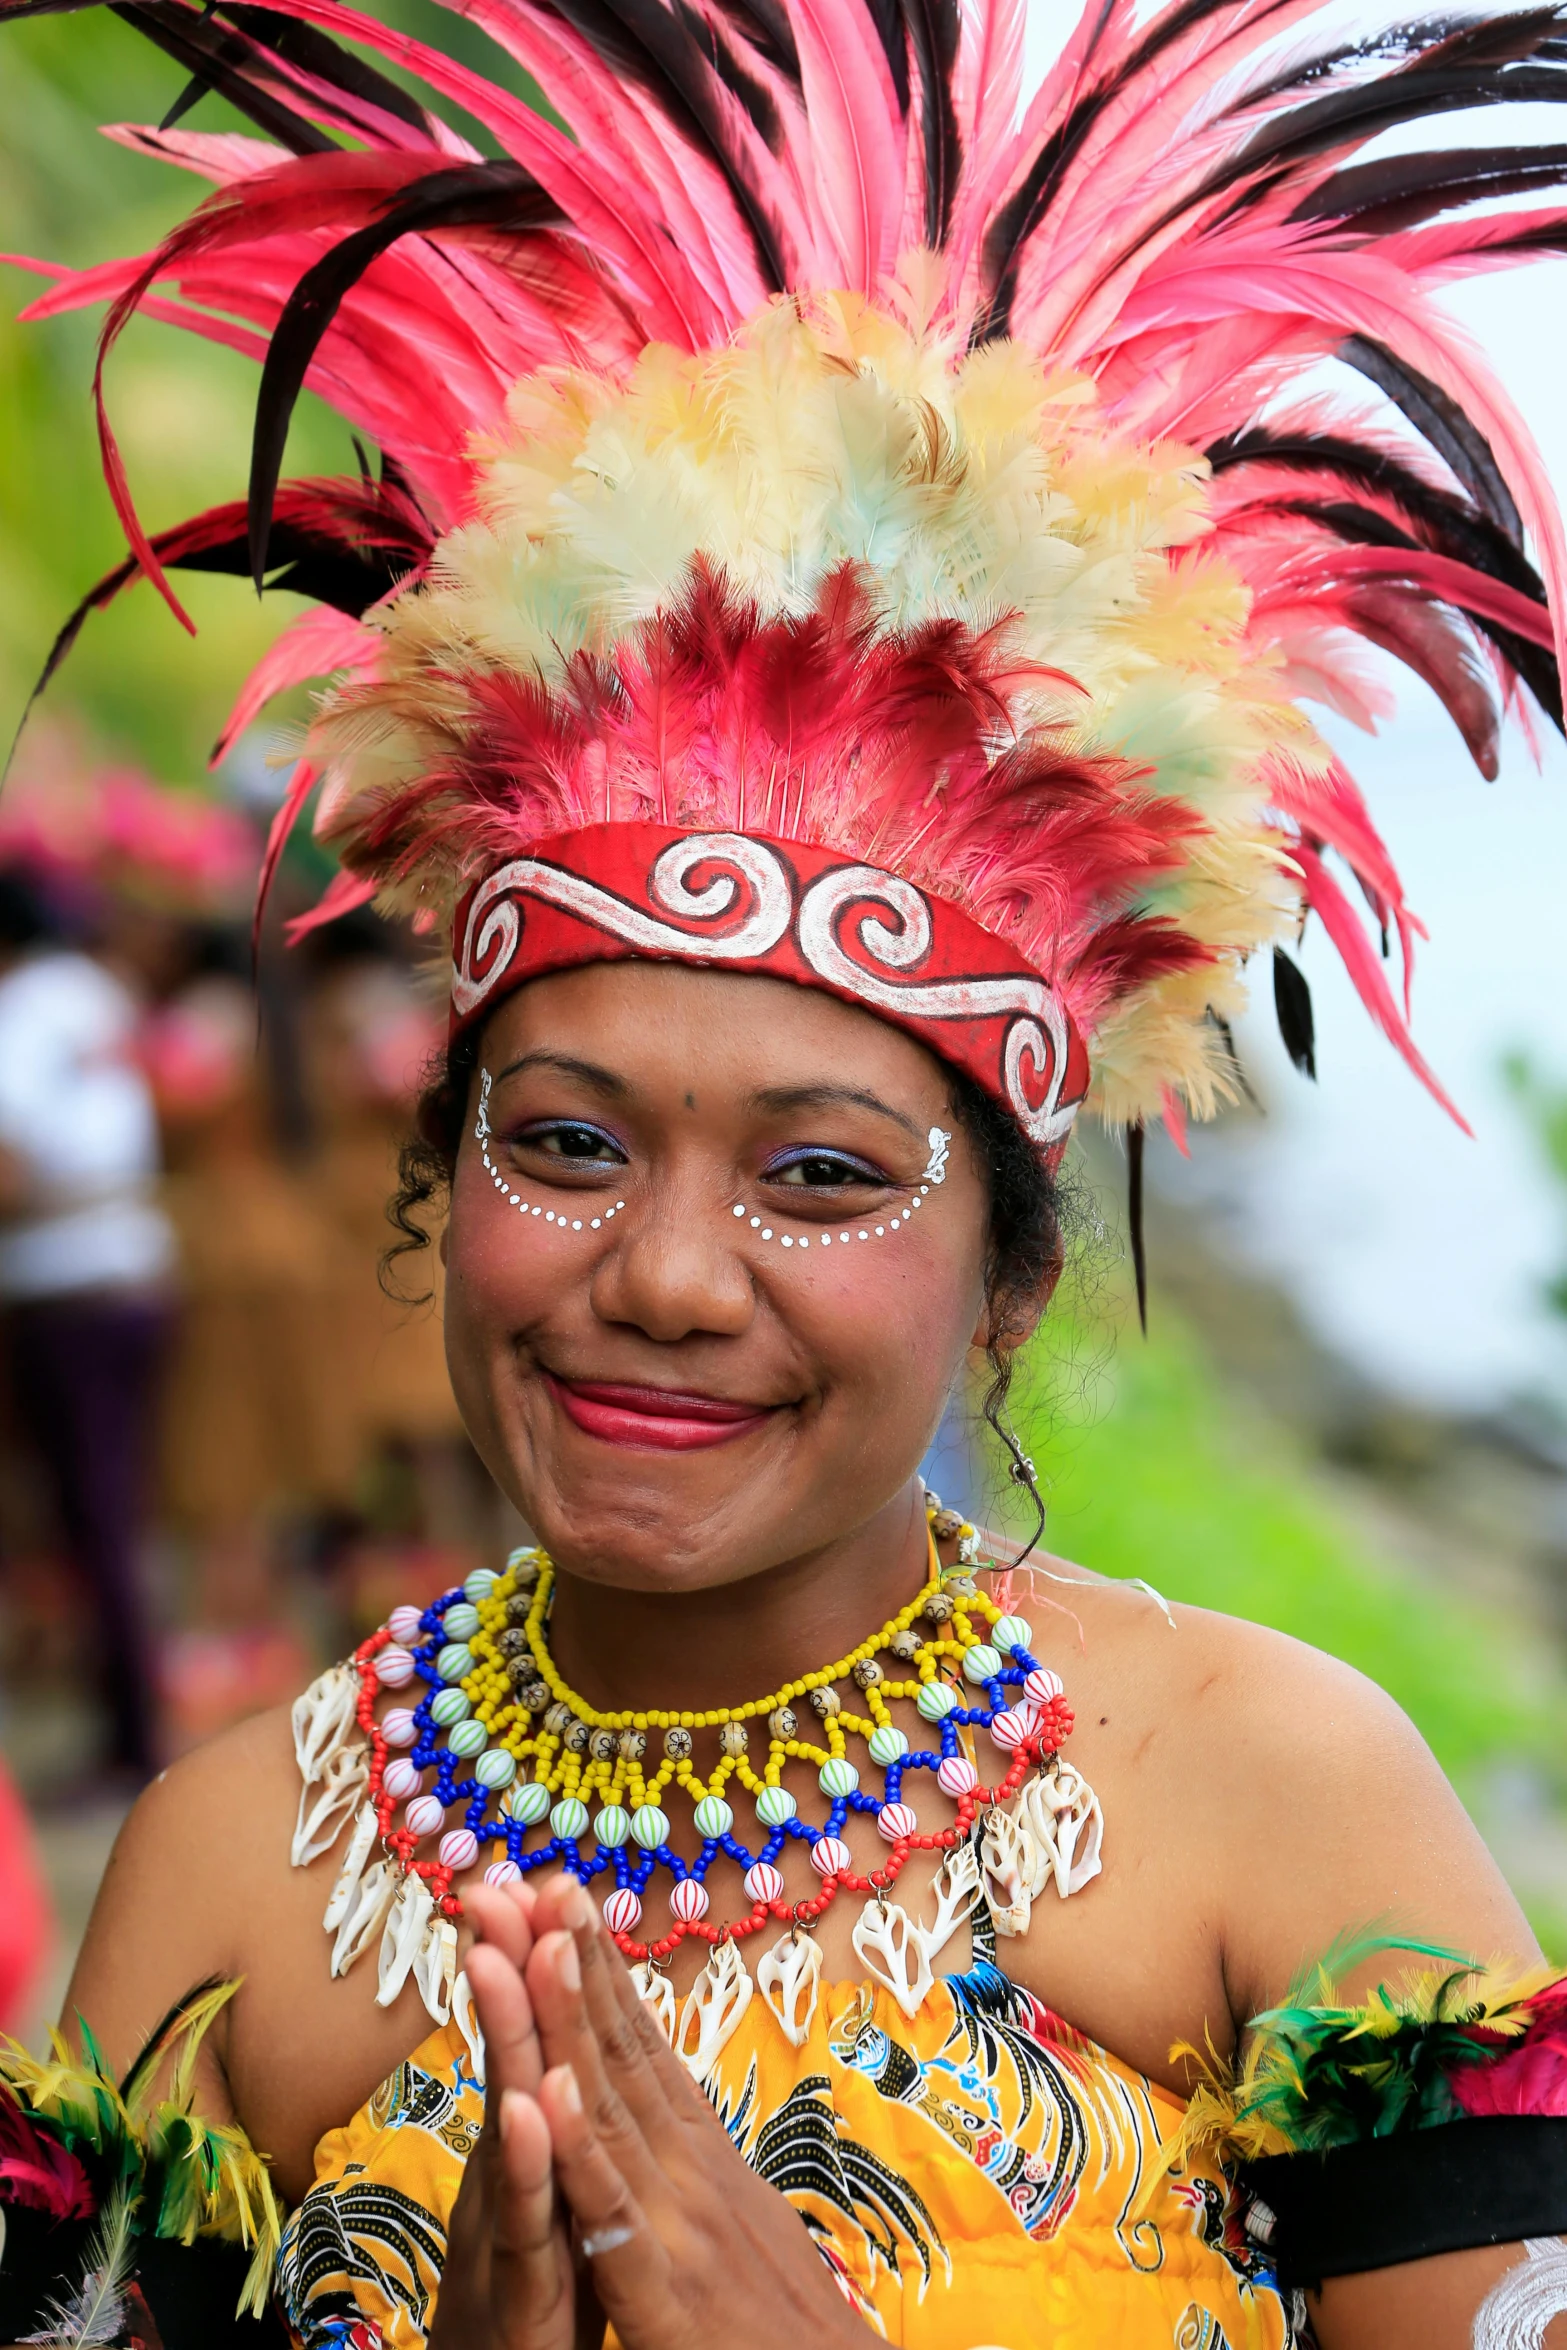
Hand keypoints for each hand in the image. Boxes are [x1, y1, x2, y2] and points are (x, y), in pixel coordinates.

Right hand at [429, 1877, 596, 2349]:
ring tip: (504, 1952)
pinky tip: (529, 2104)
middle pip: (514, 2058)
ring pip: (512, 2124)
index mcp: (534, 2153)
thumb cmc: (533, 2309)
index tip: (532, 1873)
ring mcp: (511, 2237)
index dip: (533, 1961)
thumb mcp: (551, 2212)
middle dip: (504, 1966)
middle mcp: (513, 2180)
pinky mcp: (522, 2297)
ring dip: (507, 2034)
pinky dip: (527, 2162)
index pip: (537, 2040)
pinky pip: (525, 2223)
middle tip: (492, 1878)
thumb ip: (555, 2135)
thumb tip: (561, 2051)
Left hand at [471, 1877, 872, 2349]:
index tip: (560, 1891)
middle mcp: (692, 2171)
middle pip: (620, 2049)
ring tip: (537, 1935)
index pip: (641, 2042)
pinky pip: (608, 2214)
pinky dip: (577, 2151)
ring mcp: (679, 2226)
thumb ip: (693, 2177)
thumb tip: (668, 2122)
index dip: (598, 1966)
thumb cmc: (782, 2333)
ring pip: (610, 2107)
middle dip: (569, 1958)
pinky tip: (541, 2095)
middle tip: (526, 1876)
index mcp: (701, 2157)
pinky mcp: (662, 2294)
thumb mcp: (732, 2234)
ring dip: (569, 2018)